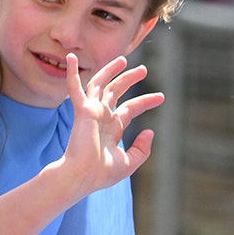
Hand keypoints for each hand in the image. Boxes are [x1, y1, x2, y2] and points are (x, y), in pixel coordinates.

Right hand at [60, 54, 163, 195]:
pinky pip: (76, 88)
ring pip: (100, 84)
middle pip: (116, 92)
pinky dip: (73, 73)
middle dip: (129, 80)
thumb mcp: (129, 162)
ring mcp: (91, 112)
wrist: (83, 176)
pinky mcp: (82, 110)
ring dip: (110, 71)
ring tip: (123, 59)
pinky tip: (72, 58)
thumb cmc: (102, 174)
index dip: (145, 101)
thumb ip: (142, 148)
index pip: (129, 109)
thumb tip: (150, 131)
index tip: (161, 97)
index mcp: (111, 129)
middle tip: (143, 70)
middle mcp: (101, 117)